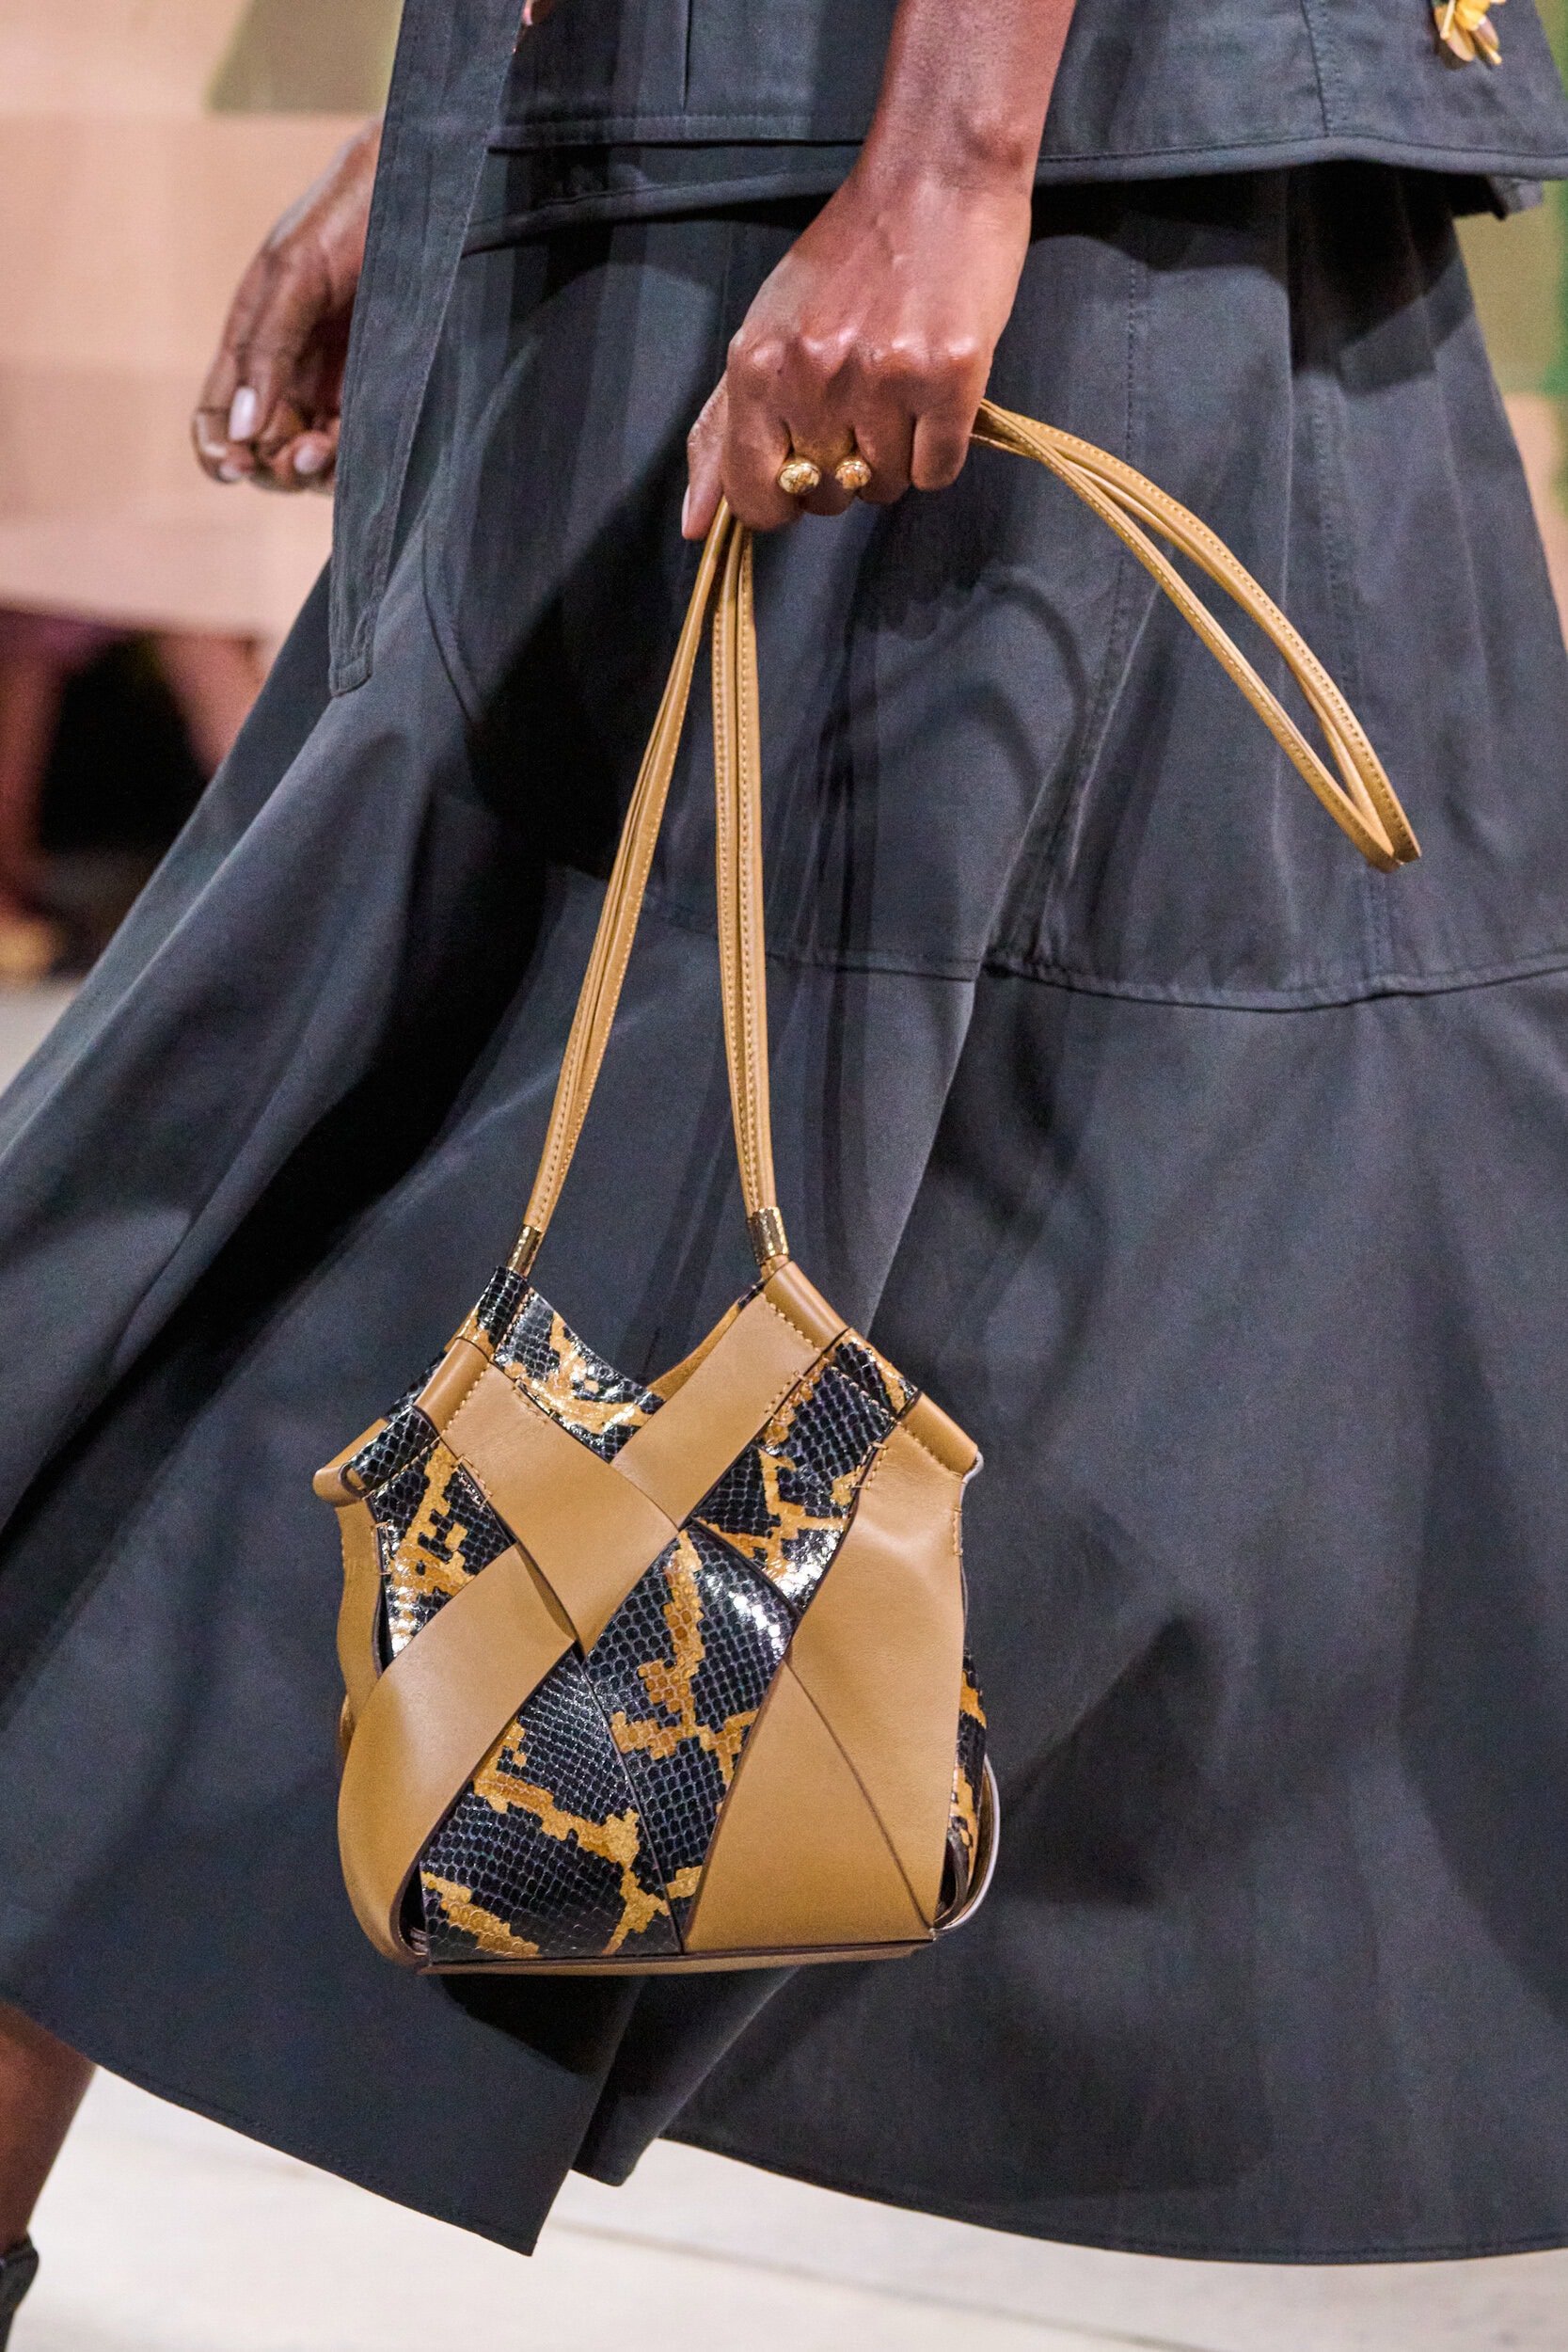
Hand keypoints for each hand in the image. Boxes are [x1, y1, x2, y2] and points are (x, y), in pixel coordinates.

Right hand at [192, 120, 380, 494]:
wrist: (416, 194)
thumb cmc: (344, 219)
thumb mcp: (293, 275)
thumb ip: (265, 349)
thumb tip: (242, 429)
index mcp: (250, 346)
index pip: (216, 420)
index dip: (217, 453)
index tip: (234, 466)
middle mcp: (287, 377)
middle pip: (262, 452)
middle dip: (272, 467)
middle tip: (301, 452)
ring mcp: (333, 390)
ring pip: (308, 462)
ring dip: (309, 472)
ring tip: (324, 452)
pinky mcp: (380, 397)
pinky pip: (357, 452)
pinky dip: (350, 465)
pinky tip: (353, 454)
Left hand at [683, 164, 1032, 538]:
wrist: (935, 177)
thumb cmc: (850, 255)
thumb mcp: (766, 330)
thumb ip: (722, 429)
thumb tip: (696, 524)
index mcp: (757, 365)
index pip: (754, 496)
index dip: (781, 501)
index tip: (801, 471)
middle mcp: (813, 376)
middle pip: (825, 496)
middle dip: (844, 468)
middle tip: (861, 401)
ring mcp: (883, 379)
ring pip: (884, 488)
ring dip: (896, 456)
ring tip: (900, 387)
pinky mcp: (948, 379)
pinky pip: (935, 473)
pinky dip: (938, 450)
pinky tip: (934, 394)